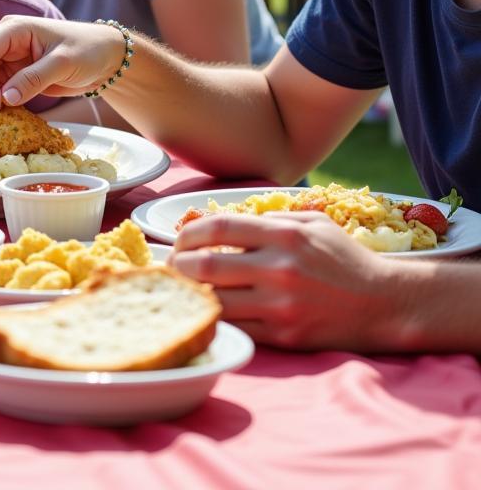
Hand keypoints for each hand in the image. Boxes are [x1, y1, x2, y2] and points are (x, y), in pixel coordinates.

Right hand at [0, 17, 124, 108]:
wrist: (105, 58)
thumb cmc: (88, 50)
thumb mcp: (63, 63)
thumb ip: (34, 79)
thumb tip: (5, 99)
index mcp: (12, 29)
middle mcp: (3, 43)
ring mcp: (6, 60)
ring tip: (1, 115)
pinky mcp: (12, 76)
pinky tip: (9, 114)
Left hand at [171, 211, 397, 350]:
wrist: (384, 304)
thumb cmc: (344, 258)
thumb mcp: (312, 223)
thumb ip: (269, 218)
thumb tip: (220, 219)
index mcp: (284, 235)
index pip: (217, 228)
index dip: (186, 233)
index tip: (176, 240)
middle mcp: (280, 269)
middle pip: (206, 265)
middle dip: (178, 265)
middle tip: (169, 266)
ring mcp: (281, 305)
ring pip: (214, 301)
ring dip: (190, 294)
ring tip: (180, 289)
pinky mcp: (284, 335)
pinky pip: (235, 326)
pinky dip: (215, 318)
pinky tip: (206, 311)